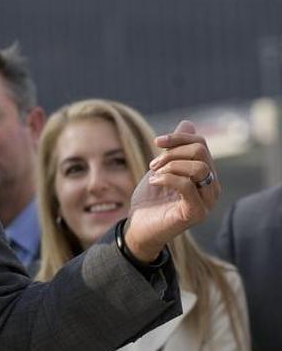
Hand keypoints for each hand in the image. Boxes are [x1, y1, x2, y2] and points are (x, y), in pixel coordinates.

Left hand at [124, 120, 219, 260]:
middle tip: (152, 165)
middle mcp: (212, 187)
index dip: (178, 138)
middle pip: (200, 152)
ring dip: (170, 166)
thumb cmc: (151, 199)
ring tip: (153, 175)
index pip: (200, 144)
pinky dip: (167, 179)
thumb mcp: (162, 168)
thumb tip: (188, 124)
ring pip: (198, 167)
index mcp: (206, 174)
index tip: (156, 141)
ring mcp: (207, 201)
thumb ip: (175, 149)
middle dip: (172, 153)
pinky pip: (187, 185)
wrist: (139, 227)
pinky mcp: (196, 213)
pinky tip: (153, 182)